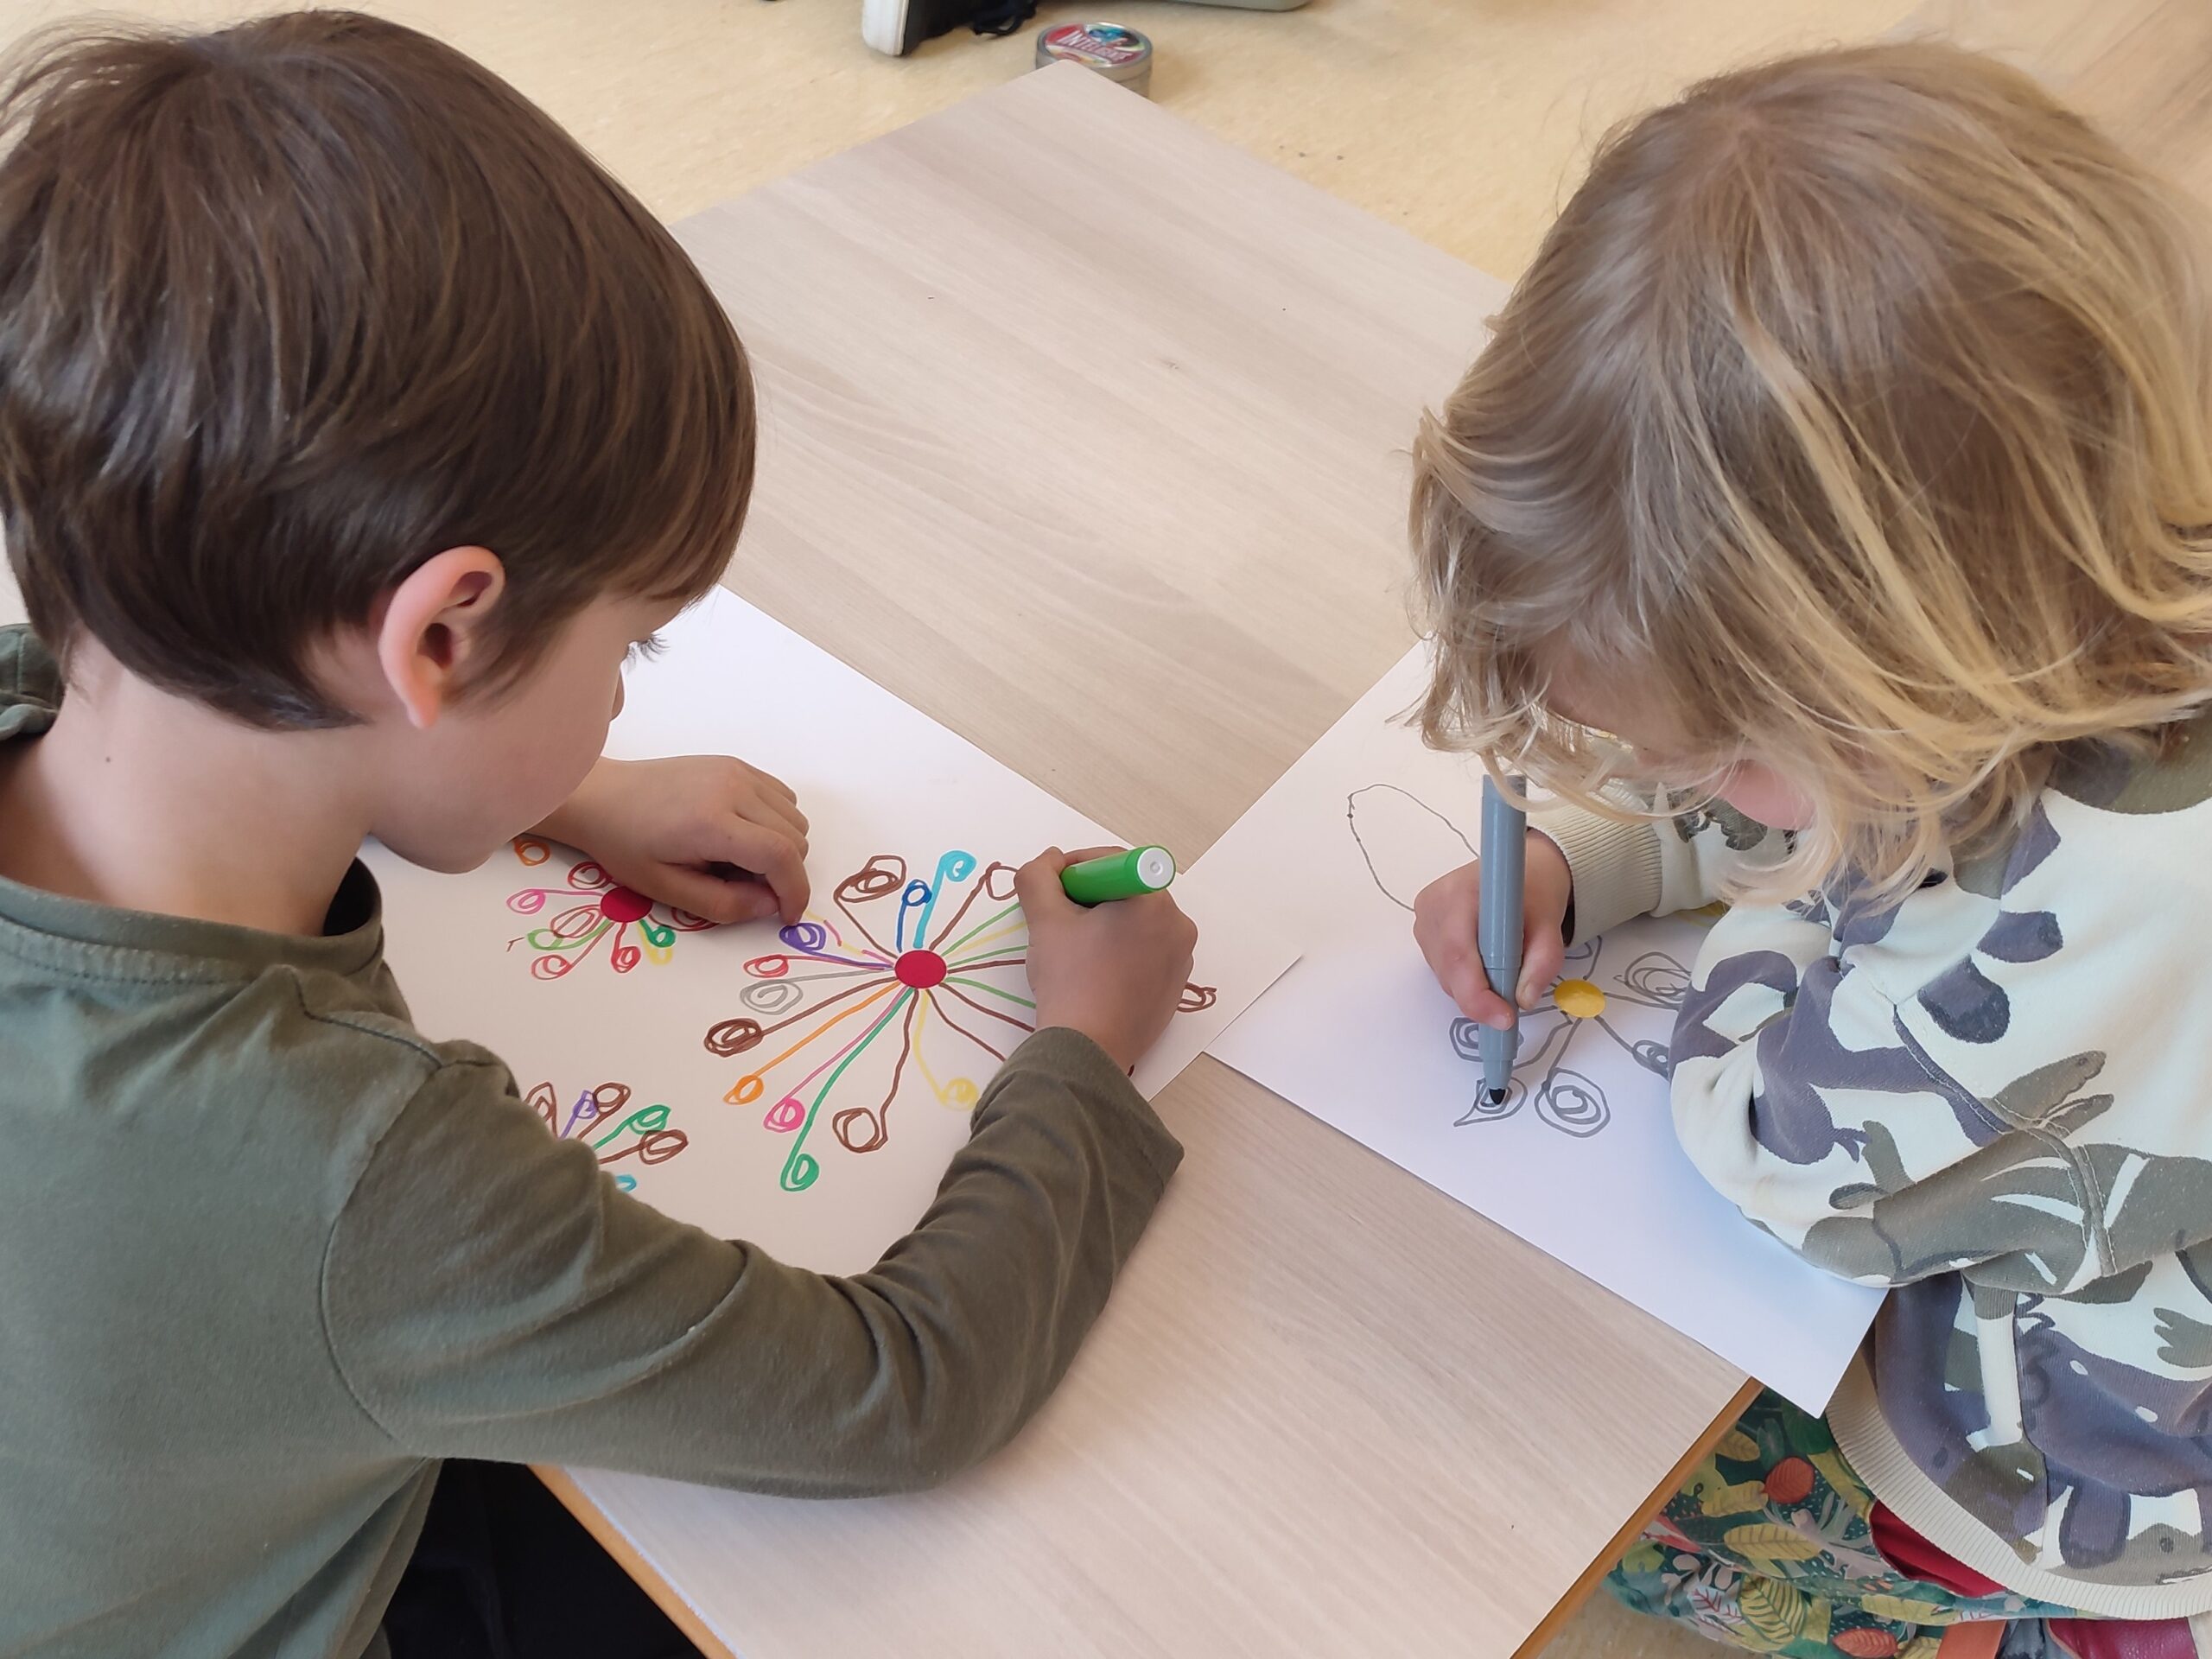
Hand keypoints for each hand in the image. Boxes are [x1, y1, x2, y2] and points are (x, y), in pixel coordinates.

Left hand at [535, 756, 809, 924]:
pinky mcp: (736, 764)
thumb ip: (724, 904)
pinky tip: (743, 833)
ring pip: (794, 817)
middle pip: (795, 837)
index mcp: (712, 822)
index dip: (795, 891)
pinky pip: (782, 797)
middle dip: (784, 873)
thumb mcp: (667, 889)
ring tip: (740, 858)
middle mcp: (733, 788)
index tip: (787, 915)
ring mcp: (737, 771)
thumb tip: (770, 905)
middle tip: (746, 886)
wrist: (601, 795)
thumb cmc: (626, 845)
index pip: (781, 855)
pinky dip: (777, 822)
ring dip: (783, 847)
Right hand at [1016, 846, 1197, 1072]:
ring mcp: (1182, 959)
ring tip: (1075, 951)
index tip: (1051, 888)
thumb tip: (1048, 860)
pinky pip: (1148, 953)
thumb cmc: (1069, 980)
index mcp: (1154, 901)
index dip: (1075, 869)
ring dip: (1106, 926)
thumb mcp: (1044, 920)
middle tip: (1058, 919)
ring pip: (1137, 924)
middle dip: (1091, 898)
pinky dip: (1123, 953)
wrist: (1088, 1049)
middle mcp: (1178, 925)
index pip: (1111, 862)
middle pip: (1127, 892)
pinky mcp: (1176, 987)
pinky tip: (1096, 974)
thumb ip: (1038, 877)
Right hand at [1413, 832, 1572, 1027]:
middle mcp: (1433, 904)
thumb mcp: (1551, 924)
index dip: (1477, 994)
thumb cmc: (1532, 892)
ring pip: (1444, 974)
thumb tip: (1523, 999)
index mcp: (1461, 893)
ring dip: (1473, 986)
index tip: (1505, 1018)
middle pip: (1449, 970)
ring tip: (1502, 968)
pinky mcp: (1422, 928)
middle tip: (1511, 1002)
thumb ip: (1542, 962)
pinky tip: (1483, 960)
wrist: (1516, 870)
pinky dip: (1465, 976)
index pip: (1459, 955)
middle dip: (1480, 996)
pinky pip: (1441, 968)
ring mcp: (1423, 917)